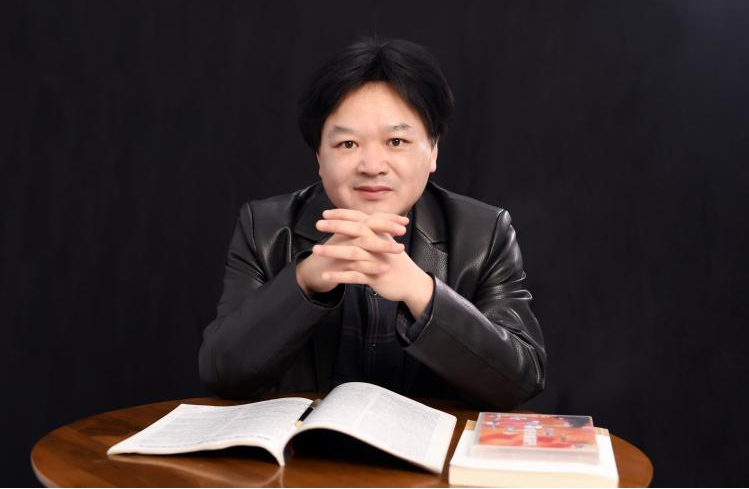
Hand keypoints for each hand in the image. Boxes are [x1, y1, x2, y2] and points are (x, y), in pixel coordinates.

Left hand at [306, 209, 431, 305]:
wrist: (412, 282)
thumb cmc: (395, 261)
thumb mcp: (387, 242)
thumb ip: (373, 231)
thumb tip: (357, 222)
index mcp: (380, 233)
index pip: (360, 218)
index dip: (342, 214)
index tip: (325, 213)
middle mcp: (379, 244)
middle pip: (356, 231)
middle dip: (336, 226)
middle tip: (317, 224)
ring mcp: (377, 260)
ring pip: (352, 253)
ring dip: (332, 251)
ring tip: (315, 250)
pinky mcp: (375, 277)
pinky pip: (354, 276)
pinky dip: (339, 276)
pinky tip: (325, 276)